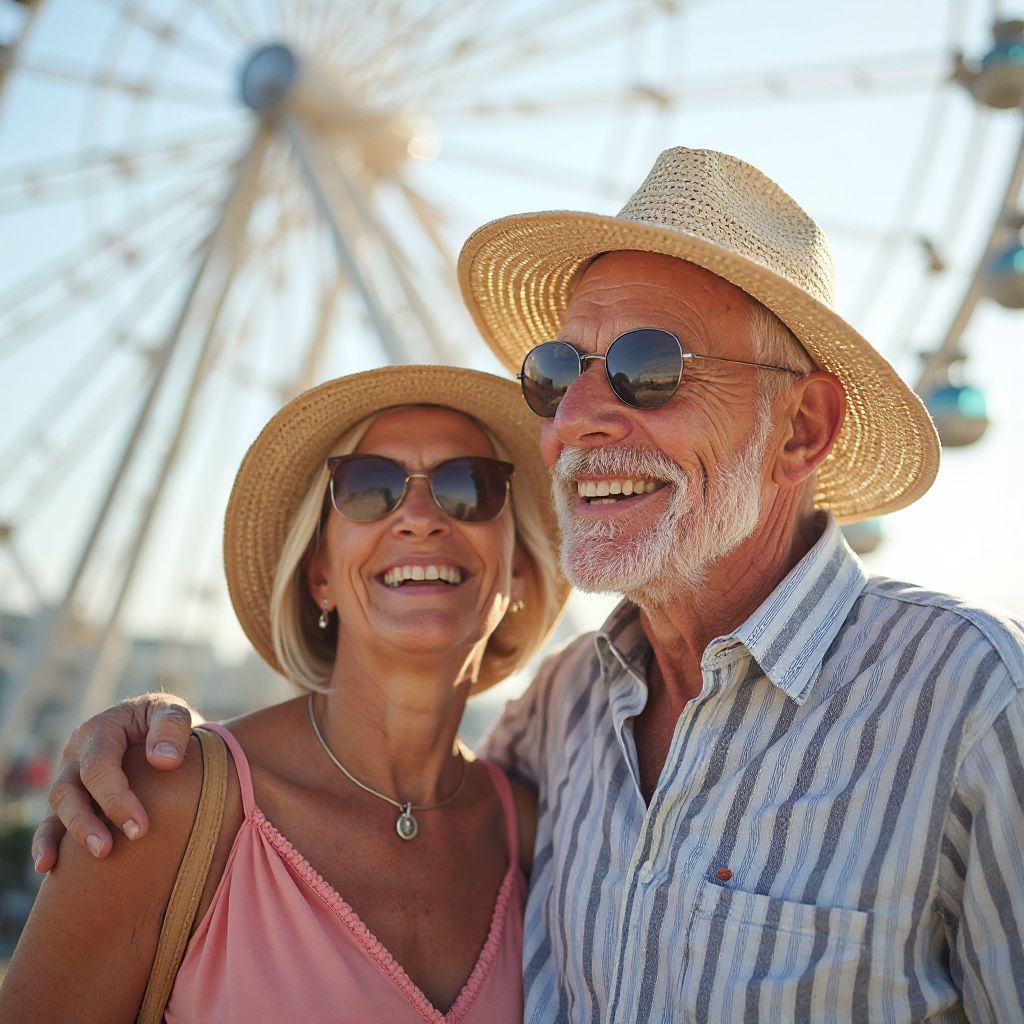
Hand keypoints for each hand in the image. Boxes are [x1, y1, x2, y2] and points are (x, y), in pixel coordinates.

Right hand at [32, 693, 198, 871]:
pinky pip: (50, 820)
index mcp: (102, 728)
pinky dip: (46, 842)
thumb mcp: (173, 711)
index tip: (140, 828)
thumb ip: (172, 727)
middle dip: (87, 821)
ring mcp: (70, 773)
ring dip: (73, 833)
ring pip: (58, 805)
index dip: (116, 798)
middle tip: (108, 850)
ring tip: (95, 856)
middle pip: (69, 788)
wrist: (161, 729)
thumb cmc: (168, 723)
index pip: (99, 766)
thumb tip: (164, 761)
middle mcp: (78, 751)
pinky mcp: (70, 796)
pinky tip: (47, 865)